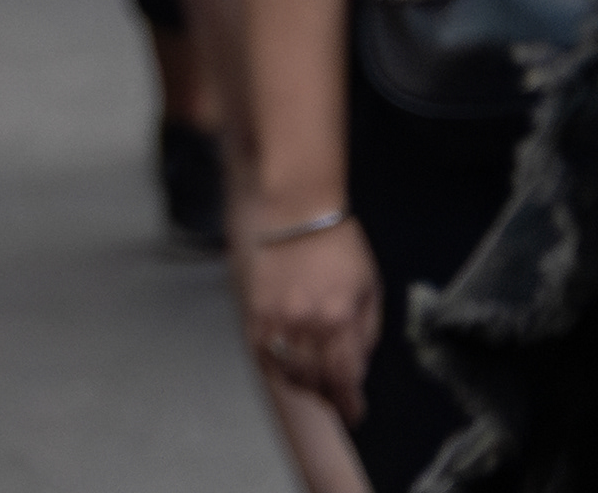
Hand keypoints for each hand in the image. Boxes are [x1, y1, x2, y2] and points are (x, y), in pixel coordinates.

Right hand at [242, 215, 379, 423]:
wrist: (298, 212)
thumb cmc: (340, 247)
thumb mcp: (370, 289)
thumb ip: (366, 333)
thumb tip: (357, 366)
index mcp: (341, 319)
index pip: (344, 377)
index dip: (349, 403)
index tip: (353, 413)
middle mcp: (307, 323)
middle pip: (314, 380)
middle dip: (326, 396)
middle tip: (333, 399)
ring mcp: (277, 316)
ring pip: (286, 370)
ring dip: (301, 385)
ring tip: (310, 384)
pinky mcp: (255, 307)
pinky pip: (261, 351)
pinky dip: (273, 366)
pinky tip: (283, 366)